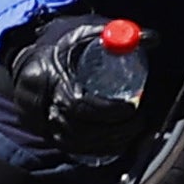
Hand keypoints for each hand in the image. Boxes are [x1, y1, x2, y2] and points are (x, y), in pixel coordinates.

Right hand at [7, 11, 153, 157]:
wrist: (32, 62)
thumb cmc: (62, 47)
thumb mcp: (85, 34)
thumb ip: (117, 34)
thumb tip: (151, 38)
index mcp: (42, 77)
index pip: (76, 103)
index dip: (108, 110)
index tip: (132, 106)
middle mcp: (36, 106)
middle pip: (76, 129)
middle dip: (114, 128)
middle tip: (139, 120)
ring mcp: (39, 124)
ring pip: (76, 143)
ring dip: (110, 140)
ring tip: (134, 128)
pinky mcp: (46, 135)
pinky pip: (75, 150)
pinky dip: (100, 148)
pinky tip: (118, 139)